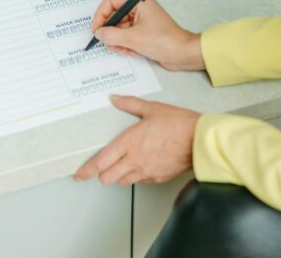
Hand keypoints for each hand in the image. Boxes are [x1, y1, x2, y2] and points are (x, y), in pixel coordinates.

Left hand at [74, 95, 200, 185]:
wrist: (201, 139)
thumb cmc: (178, 123)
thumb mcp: (152, 108)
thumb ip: (130, 103)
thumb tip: (114, 98)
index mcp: (129, 142)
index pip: (101, 162)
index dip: (87, 170)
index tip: (79, 174)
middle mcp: (135, 160)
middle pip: (107, 178)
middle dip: (103, 173)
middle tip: (104, 166)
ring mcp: (146, 171)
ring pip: (122, 182)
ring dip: (119, 175)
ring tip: (124, 165)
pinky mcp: (158, 178)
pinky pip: (140, 182)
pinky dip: (136, 176)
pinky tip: (142, 165)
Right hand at [92, 0, 204, 70]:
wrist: (183, 54)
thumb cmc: (165, 41)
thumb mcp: (133, 38)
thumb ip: (112, 35)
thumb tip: (100, 34)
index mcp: (139, 3)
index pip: (111, 1)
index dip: (101, 15)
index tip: (97, 29)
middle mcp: (140, 10)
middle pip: (114, 17)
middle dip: (111, 33)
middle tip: (110, 43)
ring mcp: (142, 22)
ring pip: (120, 30)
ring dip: (119, 42)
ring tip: (126, 49)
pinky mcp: (144, 34)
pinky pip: (127, 37)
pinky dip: (127, 46)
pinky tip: (134, 52)